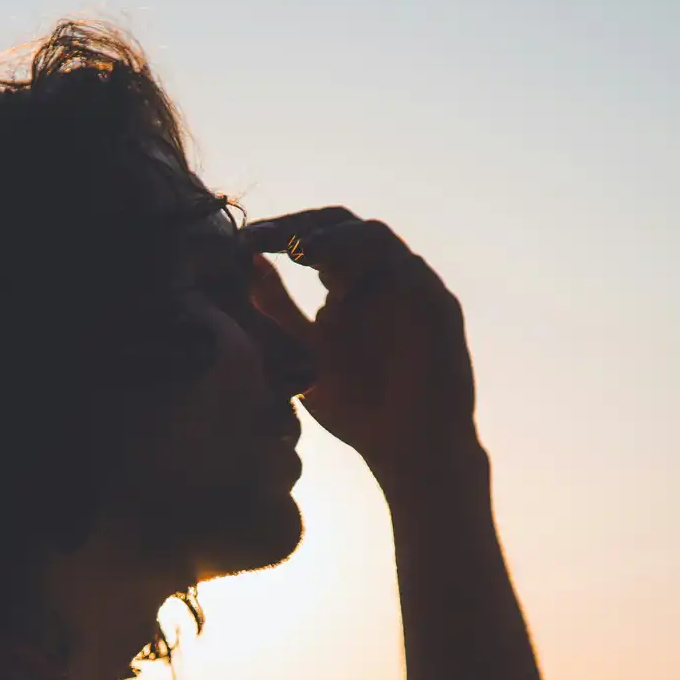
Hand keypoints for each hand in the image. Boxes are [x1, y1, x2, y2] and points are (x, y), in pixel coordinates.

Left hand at [243, 208, 480, 490]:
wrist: (411, 453)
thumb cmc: (358, 410)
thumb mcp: (302, 354)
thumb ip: (278, 310)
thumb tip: (249, 264)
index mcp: (348, 286)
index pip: (313, 239)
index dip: (278, 233)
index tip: (242, 242)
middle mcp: (380, 279)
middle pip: (339, 226)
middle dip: (298, 226)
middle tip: (262, 236)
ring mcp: (411, 287)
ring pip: (372, 236)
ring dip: (332, 238)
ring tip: (295, 250)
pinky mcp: (436, 303)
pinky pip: (406, 267)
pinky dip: (371, 268)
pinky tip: (337, 281)